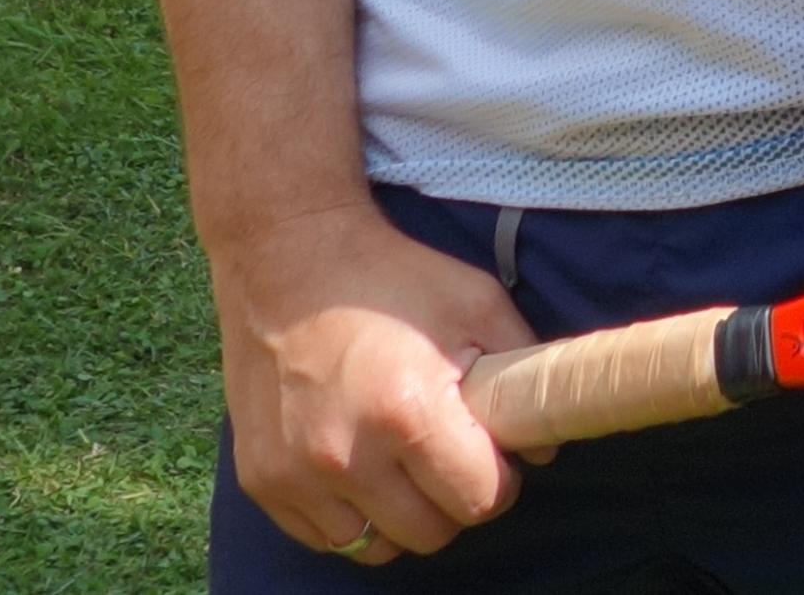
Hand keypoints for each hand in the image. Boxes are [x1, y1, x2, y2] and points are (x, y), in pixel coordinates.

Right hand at [213, 202, 532, 562]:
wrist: (286, 257)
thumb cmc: (391, 277)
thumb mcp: (477, 302)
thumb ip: (520, 373)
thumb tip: (543, 449)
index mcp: (407, 413)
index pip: (477, 500)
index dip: (499, 482)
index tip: (494, 458)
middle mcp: (346, 456)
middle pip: (428, 534)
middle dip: (452, 503)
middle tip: (450, 460)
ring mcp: (295, 474)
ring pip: (372, 545)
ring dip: (397, 516)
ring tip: (402, 465)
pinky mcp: (260, 480)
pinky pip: (322, 536)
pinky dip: (348, 516)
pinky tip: (358, 469)